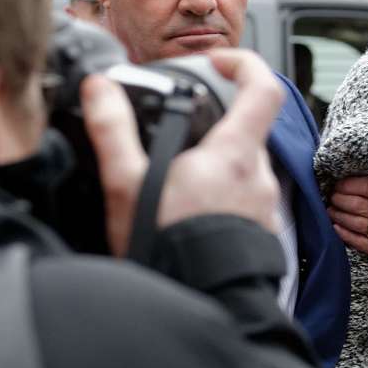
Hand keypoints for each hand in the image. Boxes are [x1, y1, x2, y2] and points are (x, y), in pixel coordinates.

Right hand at [82, 48, 284, 256]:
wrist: (203, 305)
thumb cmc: (168, 248)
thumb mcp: (128, 185)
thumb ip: (114, 131)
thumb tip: (102, 89)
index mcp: (236, 154)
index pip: (265, 88)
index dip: (244, 63)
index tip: (215, 62)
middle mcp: (261, 176)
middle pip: (248, 128)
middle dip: (213, 125)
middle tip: (175, 132)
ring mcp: (265, 205)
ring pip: (243, 166)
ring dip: (213, 164)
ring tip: (174, 180)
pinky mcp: (261, 230)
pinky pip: (243, 197)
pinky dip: (219, 194)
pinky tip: (188, 211)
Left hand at [327, 175, 367, 266]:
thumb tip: (347, 181)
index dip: (349, 185)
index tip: (338, 185)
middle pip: (359, 204)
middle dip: (340, 200)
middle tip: (333, 198)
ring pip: (357, 223)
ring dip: (338, 215)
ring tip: (331, 211)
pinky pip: (360, 241)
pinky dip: (344, 233)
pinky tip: (336, 227)